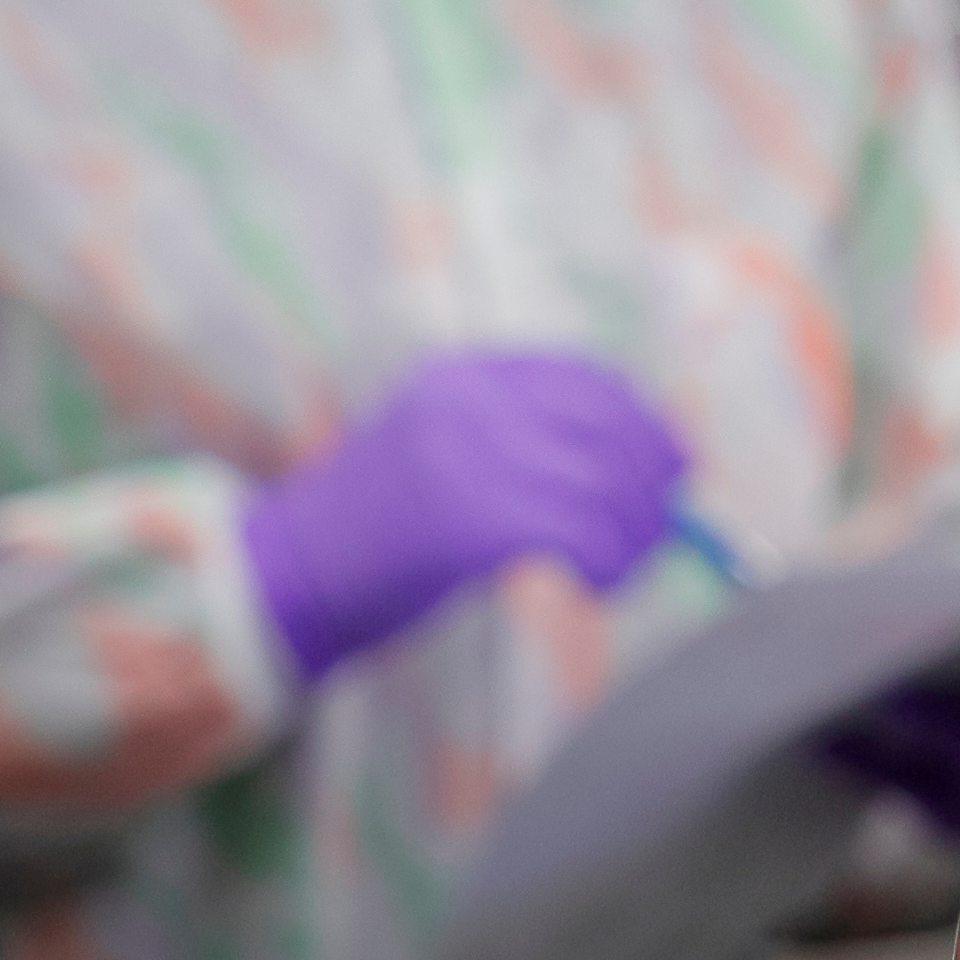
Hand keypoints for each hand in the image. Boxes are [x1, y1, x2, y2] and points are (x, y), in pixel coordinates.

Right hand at [242, 349, 686, 681]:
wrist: (283, 578)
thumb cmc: (371, 526)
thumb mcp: (440, 446)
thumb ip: (523, 437)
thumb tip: (639, 458)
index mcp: (465, 375)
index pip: (589, 380)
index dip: (645, 421)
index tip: (676, 459)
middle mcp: (472, 405)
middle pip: (609, 428)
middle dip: (654, 480)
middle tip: (668, 523)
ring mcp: (471, 460)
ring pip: (602, 488)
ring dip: (636, 532)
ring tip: (627, 563)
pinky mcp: (471, 524)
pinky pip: (576, 538)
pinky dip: (605, 564)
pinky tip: (598, 584)